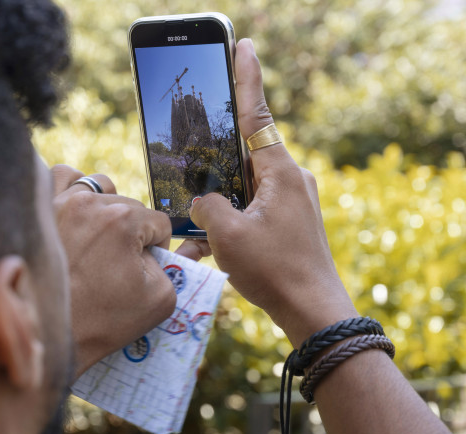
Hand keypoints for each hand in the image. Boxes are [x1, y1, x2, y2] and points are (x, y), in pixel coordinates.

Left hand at [51, 164, 175, 376]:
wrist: (47, 334)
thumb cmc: (102, 320)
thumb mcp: (159, 299)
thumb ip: (176, 266)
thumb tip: (172, 249)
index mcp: (123, 220)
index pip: (158, 222)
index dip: (157, 248)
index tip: (142, 269)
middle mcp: (90, 202)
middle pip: (128, 205)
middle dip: (130, 231)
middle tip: (117, 263)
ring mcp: (59, 202)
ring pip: (97, 186)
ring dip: (104, 205)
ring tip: (98, 235)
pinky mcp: (38, 210)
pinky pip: (59, 178)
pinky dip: (71, 188)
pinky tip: (74, 211)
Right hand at [176, 39, 356, 347]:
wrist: (314, 313)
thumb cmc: (275, 271)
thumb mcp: (227, 234)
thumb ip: (207, 206)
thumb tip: (203, 202)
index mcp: (280, 173)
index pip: (257, 115)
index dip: (247, 79)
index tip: (244, 47)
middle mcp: (290, 181)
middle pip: (243, 157)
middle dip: (214, 165)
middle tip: (193, 161)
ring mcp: (292, 203)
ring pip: (243, 190)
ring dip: (218, 208)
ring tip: (197, 236)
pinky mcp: (289, 223)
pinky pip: (251, 213)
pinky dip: (229, 227)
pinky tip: (208, 253)